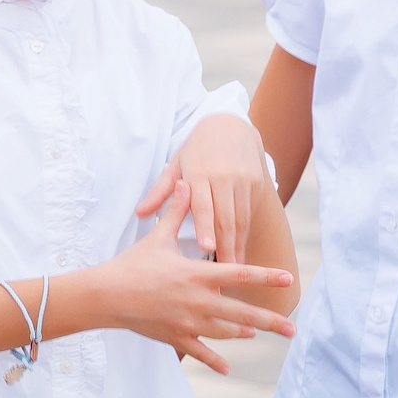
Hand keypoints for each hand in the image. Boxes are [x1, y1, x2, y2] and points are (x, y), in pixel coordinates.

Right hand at [90, 183, 294, 373]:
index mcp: (197, 274)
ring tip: (256, 333)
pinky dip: (214, 360)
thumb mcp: (158, 237)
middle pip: (242, 312)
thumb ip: (176, 213)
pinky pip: (200, 352)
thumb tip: (186, 184)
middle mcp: (198, 300)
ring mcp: (188, 322)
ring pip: (225, 332)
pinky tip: (227, 368)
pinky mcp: (176, 337)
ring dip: (243, 332)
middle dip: (270, 321)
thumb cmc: (133, 264)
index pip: (240, 273)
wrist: (106, 295)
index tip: (288, 278)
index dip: (266, 276)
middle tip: (292, 328)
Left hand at [138, 114, 266, 260]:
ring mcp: (243, 180)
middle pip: (226, 217)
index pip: (203, 204)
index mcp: (200, 173)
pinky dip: (246, 234)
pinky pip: (250, 213)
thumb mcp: (176, 164)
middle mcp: (224, 177)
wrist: (231, 126)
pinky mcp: (256, 183)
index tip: (206, 249)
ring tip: (235, 269)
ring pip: (241, 218)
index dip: (205, 227)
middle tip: (224, 272)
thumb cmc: (197, 149)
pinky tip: (241, 251)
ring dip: (238, 245)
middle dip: (226, 246)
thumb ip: (160, 191)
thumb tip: (140, 214)